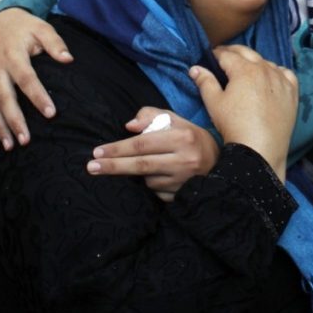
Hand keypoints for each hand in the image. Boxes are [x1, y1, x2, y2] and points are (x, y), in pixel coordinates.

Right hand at [0, 8, 72, 149]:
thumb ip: (55, 43)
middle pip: (4, 98)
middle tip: (26, 140)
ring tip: (10, 147)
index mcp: (13, 56)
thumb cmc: (26, 28)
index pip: (27, 79)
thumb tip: (68, 59)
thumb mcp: (42, 28)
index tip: (51, 113)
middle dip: (14, 120)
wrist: (0, 23)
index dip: (38, 96)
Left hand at [87, 108, 217, 200]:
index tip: (97, 151)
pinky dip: (153, 184)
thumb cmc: (191, 138)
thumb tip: (129, 126)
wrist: (220, 164)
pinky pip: (156, 192)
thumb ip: (151, 116)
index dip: (118, 148)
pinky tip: (164, 177)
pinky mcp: (183, 196)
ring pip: (148, 180)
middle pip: (140, 165)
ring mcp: (184, 181)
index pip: (143, 143)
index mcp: (182, 137)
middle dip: (113, 166)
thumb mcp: (176, 120)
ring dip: (141, 174)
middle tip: (92, 167)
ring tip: (156, 164)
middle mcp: (185, 160)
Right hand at [189, 44, 297, 181]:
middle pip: (247, 52)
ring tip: (246, 68)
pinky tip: (271, 78)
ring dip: (254, 62)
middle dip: (233, 52)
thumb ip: (205, 82)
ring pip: (266, 62)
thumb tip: (195, 68)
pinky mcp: (292, 92)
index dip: (216, 54)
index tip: (210, 55)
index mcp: (244, 69)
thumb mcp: (214, 103)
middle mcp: (264, 69)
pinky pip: (285, 74)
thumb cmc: (233, 125)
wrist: (260, 149)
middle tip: (224, 56)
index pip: (227, 55)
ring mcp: (281, 79)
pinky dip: (276, 72)